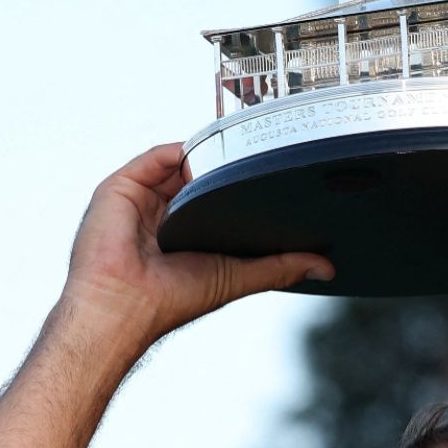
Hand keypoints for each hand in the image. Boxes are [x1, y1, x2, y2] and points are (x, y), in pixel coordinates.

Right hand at [59, 143, 332, 347]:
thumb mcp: (237, 277)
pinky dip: (182, 149)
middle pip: (199, 174)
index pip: (217, 198)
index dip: (241, 186)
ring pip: (180, 161)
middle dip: (228, 164)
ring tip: (239, 145)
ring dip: (208, 153)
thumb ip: (279, 267)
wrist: (124, 302)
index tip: (274, 174)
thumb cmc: (170, 298)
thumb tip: (325, 266)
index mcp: (186, 233)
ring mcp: (142, 197)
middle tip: (265, 151)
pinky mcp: (123, 186)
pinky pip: (156, 156)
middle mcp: (163, 213)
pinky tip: (206, 151)